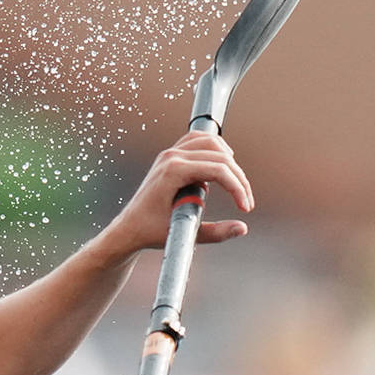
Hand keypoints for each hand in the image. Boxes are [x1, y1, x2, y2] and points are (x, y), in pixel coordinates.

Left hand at [95, 129, 255, 261]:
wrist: (129, 228)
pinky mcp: (170, 156)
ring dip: (229, 160)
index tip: (244, 207)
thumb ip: (215, 233)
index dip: (237, 188)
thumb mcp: (184, 234)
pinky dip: (214, 148)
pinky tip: (222, 164)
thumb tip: (241, 228)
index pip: (218, 169)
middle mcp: (171, 157)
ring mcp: (170, 154)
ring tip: (237, 184)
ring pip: (210, 141)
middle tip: (245, 201)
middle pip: (219, 156)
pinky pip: (197, 140)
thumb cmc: (149, 231)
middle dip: (238, 179)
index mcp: (173, 171)